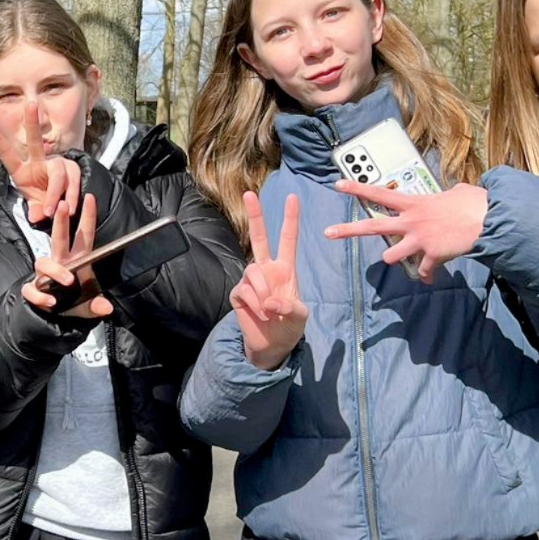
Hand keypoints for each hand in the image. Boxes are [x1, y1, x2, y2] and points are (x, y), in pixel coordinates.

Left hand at [0, 103, 80, 223]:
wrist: (62, 207)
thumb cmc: (42, 203)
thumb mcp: (34, 208)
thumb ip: (34, 211)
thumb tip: (35, 216)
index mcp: (21, 170)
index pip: (8, 155)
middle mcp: (38, 162)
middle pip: (35, 141)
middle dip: (32, 123)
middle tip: (31, 104)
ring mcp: (56, 164)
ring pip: (58, 172)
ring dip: (55, 192)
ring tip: (53, 210)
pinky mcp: (71, 170)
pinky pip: (73, 181)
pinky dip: (71, 195)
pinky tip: (70, 208)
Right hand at [23, 192, 114, 319]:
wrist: (52, 316)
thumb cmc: (71, 302)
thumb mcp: (87, 306)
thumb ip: (96, 306)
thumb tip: (106, 308)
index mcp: (77, 260)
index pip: (83, 235)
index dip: (87, 216)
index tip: (90, 197)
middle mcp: (60, 262)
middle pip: (59, 237)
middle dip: (61, 221)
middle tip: (63, 206)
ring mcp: (44, 274)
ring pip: (44, 263)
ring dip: (55, 270)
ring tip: (68, 280)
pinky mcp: (33, 289)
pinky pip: (32, 289)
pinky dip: (41, 296)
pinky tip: (51, 301)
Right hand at [233, 190, 305, 369]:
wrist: (273, 345)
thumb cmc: (290, 326)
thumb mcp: (300, 316)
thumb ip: (291, 307)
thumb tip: (271, 300)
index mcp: (285, 269)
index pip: (288, 239)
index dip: (290, 219)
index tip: (292, 197)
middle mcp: (267, 270)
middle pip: (259, 237)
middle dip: (255, 215)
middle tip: (249, 194)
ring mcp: (251, 281)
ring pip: (253, 271)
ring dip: (262, 291)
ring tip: (269, 309)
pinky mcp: (238, 294)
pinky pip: (244, 291)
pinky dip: (255, 304)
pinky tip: (261, 314)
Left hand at [325, 182, 488, 283]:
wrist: (487, 220)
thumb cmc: (475, 203)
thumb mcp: (458, 192)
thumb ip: (449, 194)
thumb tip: (454, 193)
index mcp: (415, 203)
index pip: (379, 193)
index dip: (357, 188)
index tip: (338, 185)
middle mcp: (411, 221)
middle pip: (372, 226)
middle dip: (348, 230)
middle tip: (328, 233)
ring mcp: (419, 240)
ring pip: (390, 255)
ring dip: (395, 257)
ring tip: (405, 256)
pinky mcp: (431, 255)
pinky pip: (423, 271)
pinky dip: (427, 275)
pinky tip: (431, 277)